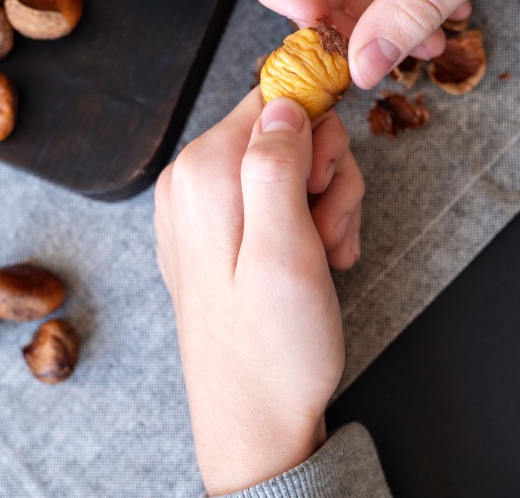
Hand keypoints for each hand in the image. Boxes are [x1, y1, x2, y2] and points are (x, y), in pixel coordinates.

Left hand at [154, 90, 363, 494]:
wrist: (254, 419)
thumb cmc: (273, 347)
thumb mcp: (286, 251)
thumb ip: (277, 166)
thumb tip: (283, 102)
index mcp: (202, 174)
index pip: (272, 99)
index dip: (317, 134)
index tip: (325, 185)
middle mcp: (191, 182)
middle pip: (285, 131)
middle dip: (325, 177)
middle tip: (328, 231)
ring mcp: (201, 208)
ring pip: (289, 165)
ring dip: (324, 206)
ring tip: (325, 256)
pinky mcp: (218, 232)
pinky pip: (273, 198)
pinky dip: (306, 224)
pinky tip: (316, 262)